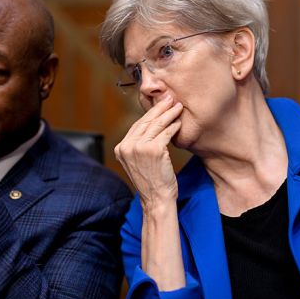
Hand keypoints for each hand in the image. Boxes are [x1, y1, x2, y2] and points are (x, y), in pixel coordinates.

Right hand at [114, 95, 182, 209]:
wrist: (156, 200)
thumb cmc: (152, 182)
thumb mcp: (138, 162)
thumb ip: (138, 146)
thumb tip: (151, 126)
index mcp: (121, 149)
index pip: (136, 126)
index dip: (149, 114)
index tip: (159, 105)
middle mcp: (127, 147)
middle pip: (145, 122)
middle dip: (159, 109)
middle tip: (169, 98)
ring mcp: (139, 148)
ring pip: (156, 125)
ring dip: (168, 114)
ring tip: (177, 107)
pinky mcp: (153, 150)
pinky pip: (165, 133)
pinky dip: (173, 127)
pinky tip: (179, 122)